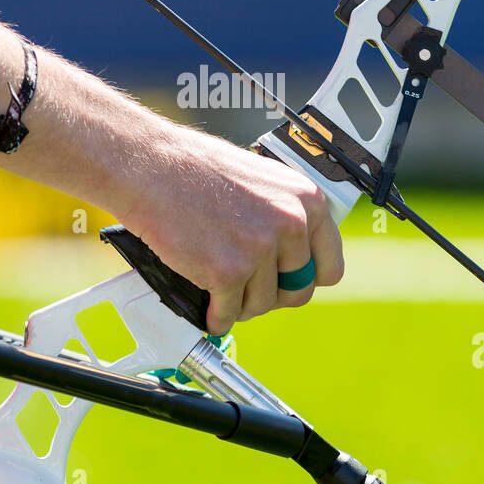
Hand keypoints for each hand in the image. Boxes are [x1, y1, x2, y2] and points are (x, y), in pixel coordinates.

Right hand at [116, 130, 344, 335]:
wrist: (152, 167)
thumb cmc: (197, 169)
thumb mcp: (263, 181)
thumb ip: (285, 215)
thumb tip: (291, 254)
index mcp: (306, 201)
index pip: (330, 265)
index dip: (305, 278)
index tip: (288, 281)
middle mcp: (291, 224)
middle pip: (298, 291)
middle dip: (273, 295)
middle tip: (250, 289)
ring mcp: (260, 249)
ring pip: (263, 305)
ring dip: (242, 304)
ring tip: (223, 291)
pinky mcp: (228, 272)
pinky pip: (229, 313)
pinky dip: (217, 316)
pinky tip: (209, 307)